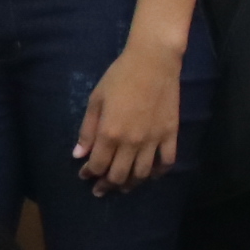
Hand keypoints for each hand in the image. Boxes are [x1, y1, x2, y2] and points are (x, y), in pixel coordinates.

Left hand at [75, 35, 185, 191]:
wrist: (153, 62)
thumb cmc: (120, 76)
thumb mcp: (96, 100)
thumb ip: (87, 130)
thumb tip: (79, 155)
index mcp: (110, 133)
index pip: (98, 165)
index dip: (89, 173)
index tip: (85, 173)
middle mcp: (131, 142)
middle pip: (118, 176)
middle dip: (107, 185)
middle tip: (101, 187)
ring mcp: (153, 140)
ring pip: (142, 174)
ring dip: (130, 184)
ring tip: (123, 185)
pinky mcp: (170, 135)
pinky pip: (166, 162)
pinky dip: (158, 172)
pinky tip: (150, 174)